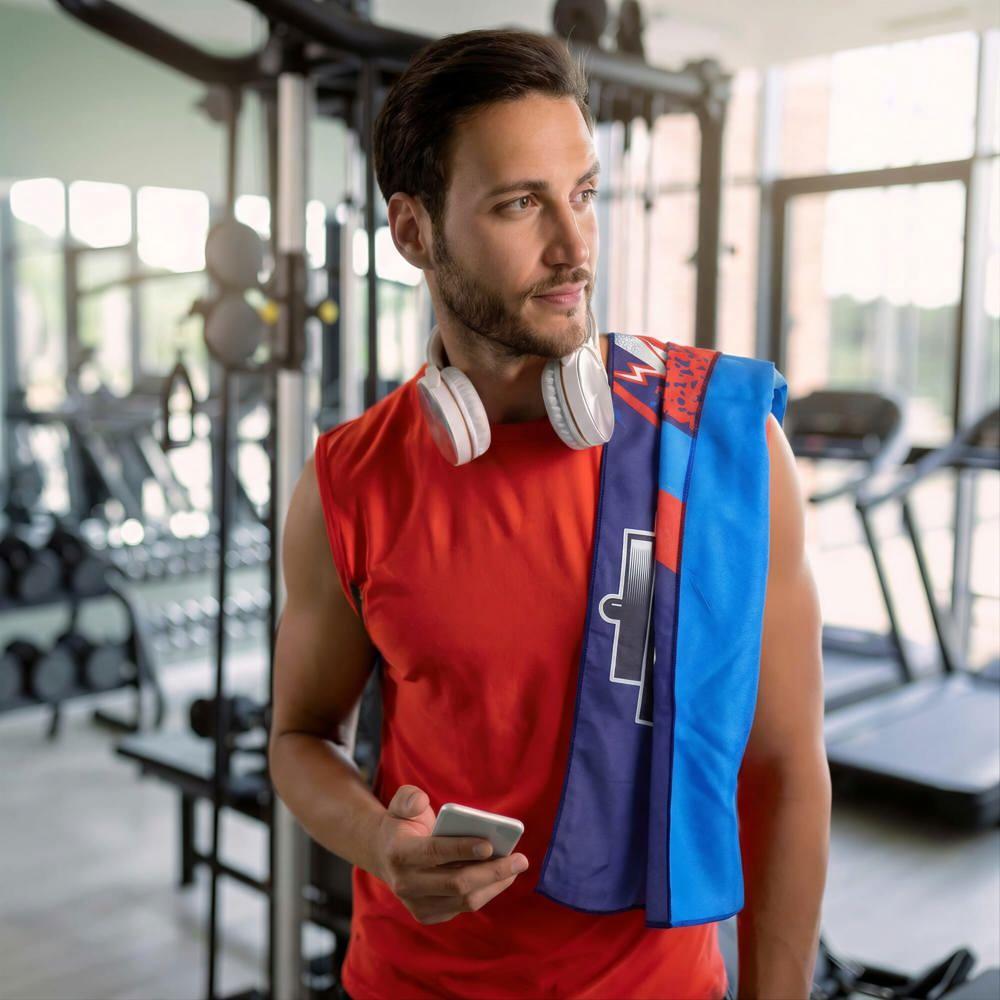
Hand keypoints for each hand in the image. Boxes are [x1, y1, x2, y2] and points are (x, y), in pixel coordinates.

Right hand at [373, 784, 528, 924]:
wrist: (385, 853)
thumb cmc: (403, 823)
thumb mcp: (401, 802)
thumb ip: (409, 797)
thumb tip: (421, 802)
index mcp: (399, 853)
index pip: (434, 852)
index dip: (462, 849)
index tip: (489, 844)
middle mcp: (405, 884)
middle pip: (456, 883)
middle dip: (491, 871)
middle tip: (520, 859)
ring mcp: (416, 904)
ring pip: (464, 900)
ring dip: (495, 884)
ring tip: (516, 867)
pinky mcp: (428, 915)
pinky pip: (464, 906)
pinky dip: (487, 892)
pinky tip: (502, 876)